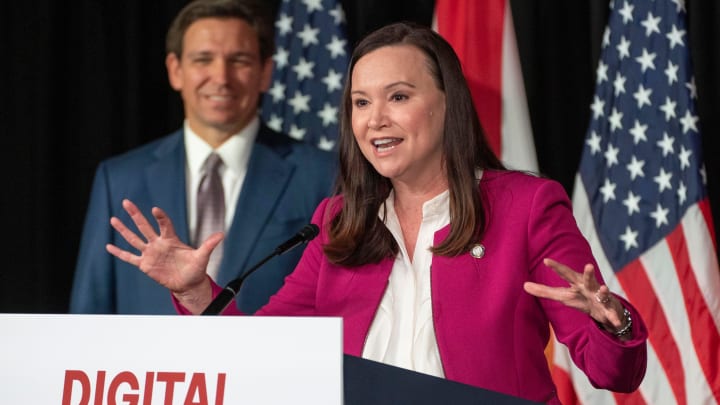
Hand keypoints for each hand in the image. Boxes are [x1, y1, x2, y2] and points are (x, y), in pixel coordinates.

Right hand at [106, 199, 222, 309]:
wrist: (188, 283)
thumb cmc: (195, 268)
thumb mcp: (202, 256)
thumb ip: (209, 245)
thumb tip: (222, 234)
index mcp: (171, 239)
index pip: (164, 224)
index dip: (160, 217)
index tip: (155, 209)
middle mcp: (158, 243)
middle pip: (144, 226)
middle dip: (135, 214)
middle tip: (126, 201)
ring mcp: (150, 253)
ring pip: (134, 239)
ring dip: (124, 230)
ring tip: (113, 219)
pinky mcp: (145, 265)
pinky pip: (130, 257)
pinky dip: (119, 253)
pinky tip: (108, 246)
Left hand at [523, 258, 628, 337]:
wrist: (604, 311)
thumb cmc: (581, 299)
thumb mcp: (562, 295)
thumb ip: (544, 291)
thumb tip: (524, 285)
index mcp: (576, 283)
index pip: (565, 274)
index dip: (556, 267)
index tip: (546, 260)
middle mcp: (589, 287)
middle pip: (587, 279)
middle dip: (588, 273)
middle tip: (588, 265)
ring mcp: (600, 298)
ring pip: (602, 292)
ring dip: (603, 290)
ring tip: (603, 288)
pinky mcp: (609, 310)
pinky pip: (612, 314)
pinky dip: (614, 318)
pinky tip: (615, 322)